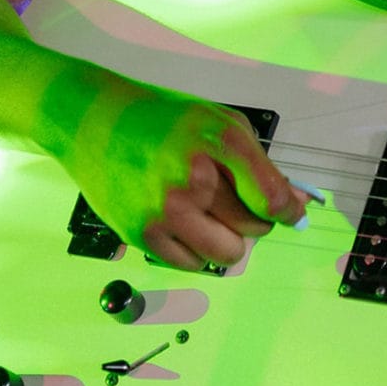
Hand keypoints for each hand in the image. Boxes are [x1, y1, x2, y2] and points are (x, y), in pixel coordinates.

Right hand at [61, 79, 309, 271]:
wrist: (93, 123)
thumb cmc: (162, 121)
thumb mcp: (218, 122)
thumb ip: (257, 162)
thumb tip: (294, 203)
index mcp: (221, 141)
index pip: (272, 197)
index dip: (290, 212)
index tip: (293, 216)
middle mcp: (196, 177)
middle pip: (253, 229)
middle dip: (253, 220)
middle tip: (234, 203)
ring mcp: (167, 210)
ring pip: (227, 254)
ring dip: (226, 240)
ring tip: (208, 216)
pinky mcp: (142, 234)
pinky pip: (193, 264)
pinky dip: (197, 250)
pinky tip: (183, 224)